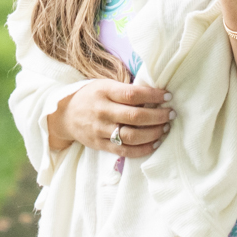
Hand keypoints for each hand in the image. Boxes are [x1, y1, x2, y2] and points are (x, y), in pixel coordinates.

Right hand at [47, 79, 173, 158]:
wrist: (65, 115)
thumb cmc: (91, 96)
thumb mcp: (104, 85)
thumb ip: (125, 90)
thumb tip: (155, 94)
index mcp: (104, 92)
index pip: (132, 94)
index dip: (153, 95)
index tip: (168, 96)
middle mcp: (102, 111)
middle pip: (135, 116)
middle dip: (158, 116)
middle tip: (171, 114)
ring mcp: (101, 130)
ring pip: (131, 136)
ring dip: (153, 133)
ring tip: (165, 128)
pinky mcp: (100, 145)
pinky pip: (125, 151)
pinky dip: (142, 149)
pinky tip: (154, 143)